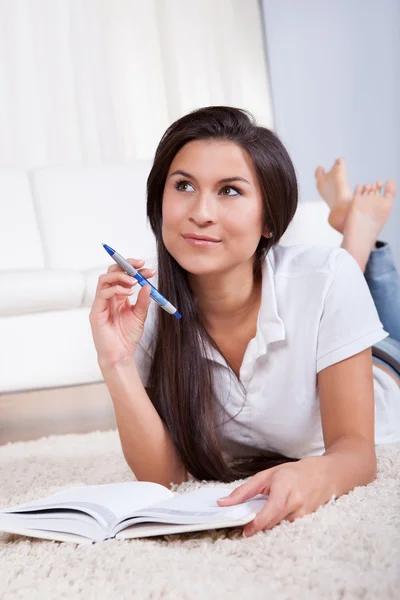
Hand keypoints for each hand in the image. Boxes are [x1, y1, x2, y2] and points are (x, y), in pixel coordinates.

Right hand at [89, 258, 155, 369]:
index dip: (134, 269)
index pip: (123, 276)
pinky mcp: (96, 311)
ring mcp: (101, 303)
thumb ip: (143, 301)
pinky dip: (116, 289)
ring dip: (120, 276)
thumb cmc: (127, 337)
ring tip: (135, 281)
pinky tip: (128, 294)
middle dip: (126, 265)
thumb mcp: (140, 315)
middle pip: (112, 272)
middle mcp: (108, 297)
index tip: (149, 269)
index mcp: (119, 297)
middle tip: (141, 266)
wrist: (120, 355)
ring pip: (104, 279)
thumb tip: (148, 285)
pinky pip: (103, 293)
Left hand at [217, 457, 331, 536]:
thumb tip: (224, 502)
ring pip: (279, 526)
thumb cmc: (294, 472)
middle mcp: (296, 502)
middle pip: (273, 522)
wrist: (325, 475)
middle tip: (246, 523)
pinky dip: (278, 524)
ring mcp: (304, 513)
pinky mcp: (307, 520)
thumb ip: (245, 490)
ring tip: (262, 516)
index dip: (258, 523)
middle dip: (258, 525)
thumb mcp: (267, 475)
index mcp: (285, 487)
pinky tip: (275, 516)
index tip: (245, 531)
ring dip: (268, 524)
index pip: (271, 510)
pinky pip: (287, 527)